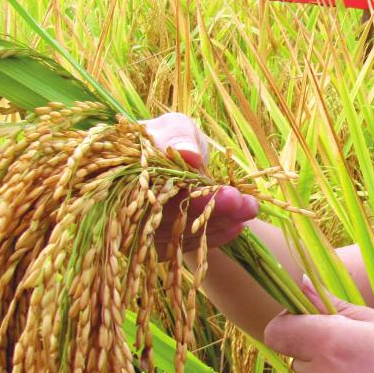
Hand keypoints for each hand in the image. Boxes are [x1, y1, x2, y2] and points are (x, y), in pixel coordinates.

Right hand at [141, 112, 258, 253]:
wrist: (175, 156)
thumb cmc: (173, 137)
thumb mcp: (175, 127)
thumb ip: (177, 137)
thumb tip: (189, 155)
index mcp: (124, 177)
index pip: (161, 193)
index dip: (197, 196)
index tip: (231, 194)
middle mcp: (127, 207)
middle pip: (171, 219)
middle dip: (214, 212)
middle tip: (247, 205)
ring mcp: (142, 229)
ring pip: (180, 235)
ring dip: (218, 225)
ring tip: (249, 210)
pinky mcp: (159, 242)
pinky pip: (185, 245)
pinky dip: (213, 236)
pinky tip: (238, 226)